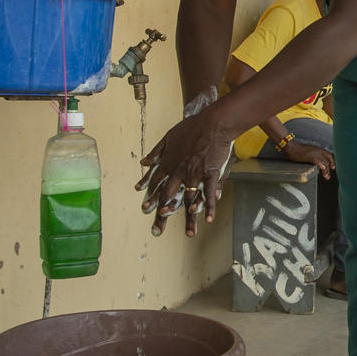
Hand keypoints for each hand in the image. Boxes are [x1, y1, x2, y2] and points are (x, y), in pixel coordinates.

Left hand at [136, 110, 232, 236]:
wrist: (212, 122)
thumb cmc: (191, 127)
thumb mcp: (168, 137)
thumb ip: (156, 151)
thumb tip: (143, 162)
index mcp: (168, 162)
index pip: (155, 182)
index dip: (150, 196)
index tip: (145, 208)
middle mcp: (179, 171)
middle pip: (168, 195)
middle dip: (162, 212)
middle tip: (158, 227)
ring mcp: (194, 174)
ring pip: (188, 198)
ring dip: (188, 217)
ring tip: (188, 232)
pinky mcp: (210, 173)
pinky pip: (209, 193)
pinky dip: (209, 207)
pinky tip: (208, 219)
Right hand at [285, 139, 334, 177]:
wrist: (291, 147)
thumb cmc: (297, 150)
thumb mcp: (308, 151)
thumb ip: (313, 156)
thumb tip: (315, 163)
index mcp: (317, 149)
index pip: (328, 155)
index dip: (332, 161)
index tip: (333, 168)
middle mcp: (317, 150)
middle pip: (327, 160)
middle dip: (329, 169)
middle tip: (328, 176)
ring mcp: (314, 153)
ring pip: (323, 162)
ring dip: (326, 170)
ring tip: (326, 176)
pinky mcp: (309, 156)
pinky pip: (317, 161)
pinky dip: (321, 165)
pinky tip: (322, 168)